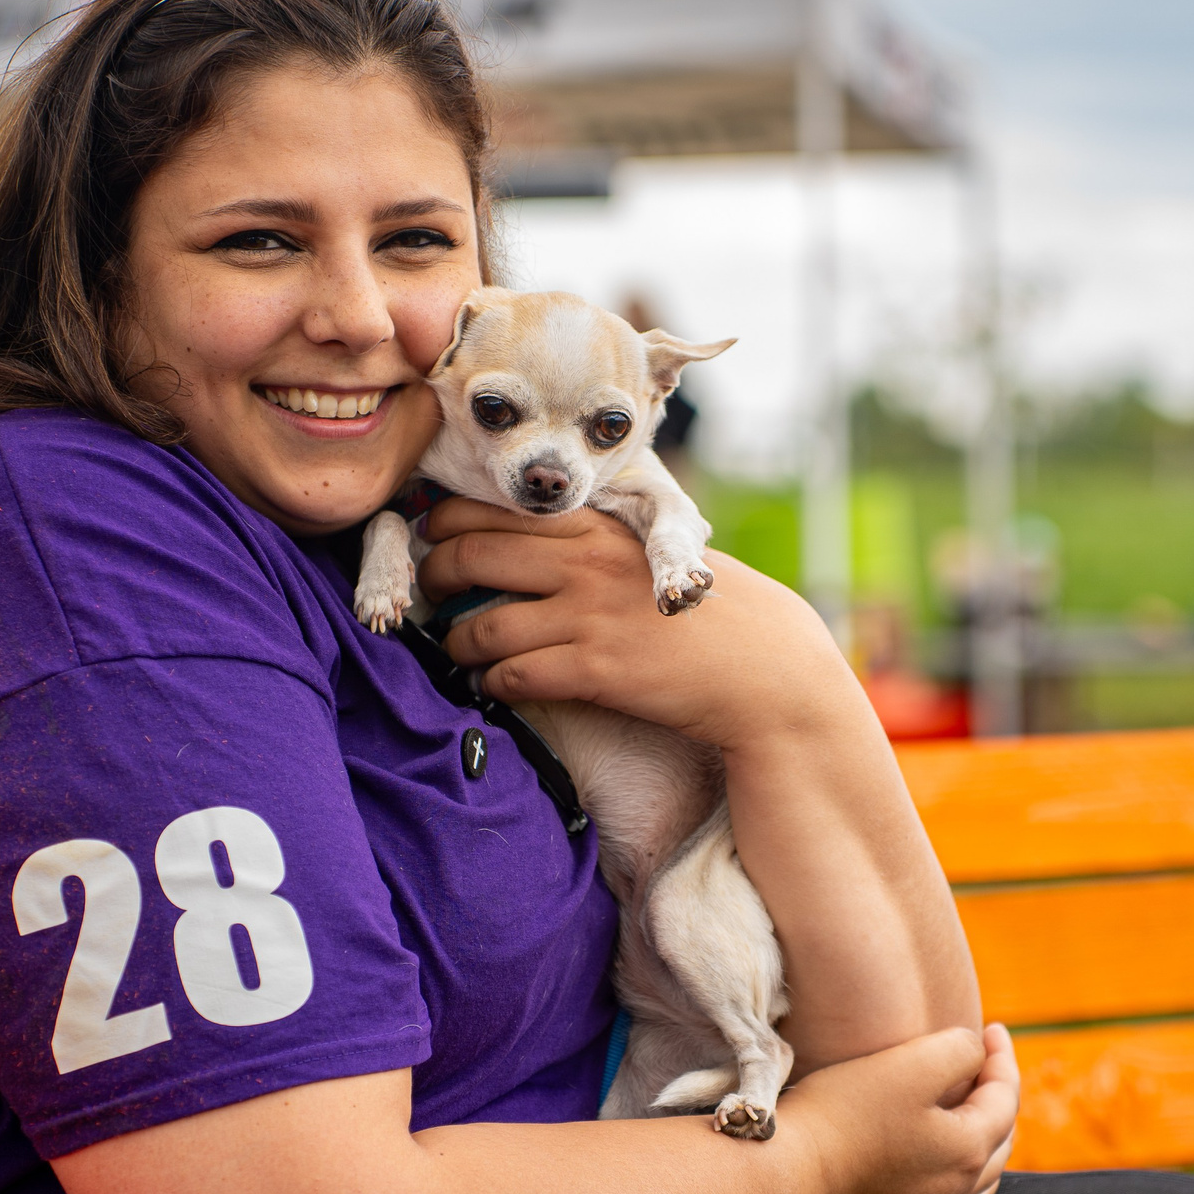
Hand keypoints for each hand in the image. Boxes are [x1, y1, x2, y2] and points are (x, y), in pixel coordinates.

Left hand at [417, 498, 857, 752]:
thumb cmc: (712, 610)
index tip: (433, 537)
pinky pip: (512, 676)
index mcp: (598, 524)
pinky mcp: (594, 670)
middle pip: (470, 555)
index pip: (495, 507)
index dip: (447, 521)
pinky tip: (495, 686)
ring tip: (458, 651)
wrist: (765, 669)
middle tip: (429, 591)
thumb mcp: (656, 551)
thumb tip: (534, 541)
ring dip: (455, 644)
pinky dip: (491, 684)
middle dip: (434, 576)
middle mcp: (585, 562)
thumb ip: (598, 540)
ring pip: (479, 626)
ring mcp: (587, 616)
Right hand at [773, 1024, 1021, 1193]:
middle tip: (982, 1064)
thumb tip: (976, 1051)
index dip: (1002, 1056)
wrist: (784, 1178)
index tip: (990, 1028)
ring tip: (972, 1111)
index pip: (1006, 1096)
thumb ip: (956, 1050)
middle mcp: (959, 1191)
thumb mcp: (907, 1065)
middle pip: (999, 1137)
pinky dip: (962, 1177)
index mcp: (968, 1148)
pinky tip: (946, 1168)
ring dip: (985, 1139)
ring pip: (981, 1175)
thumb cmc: (842, 1115)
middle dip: (998, 1095)